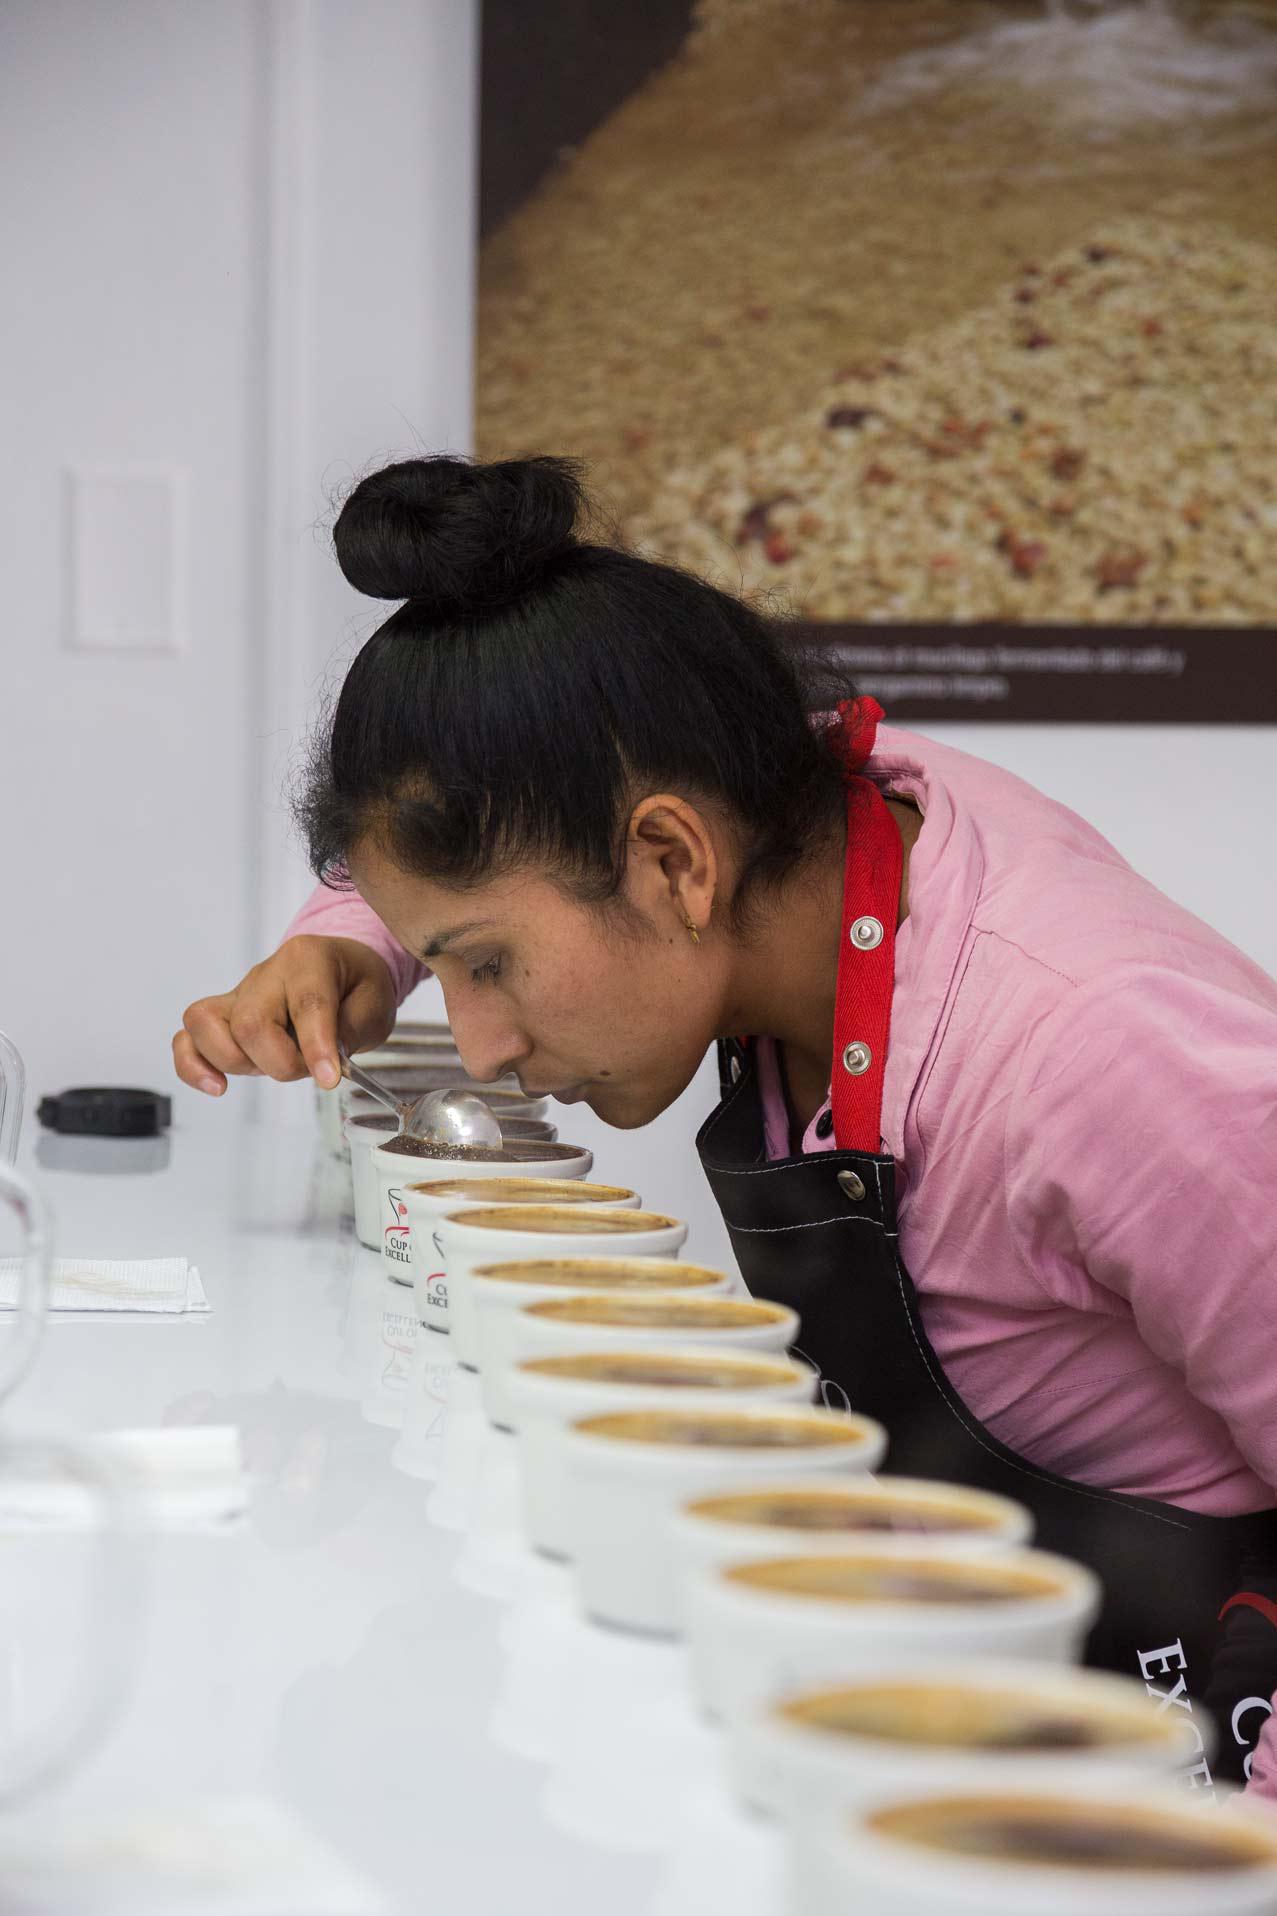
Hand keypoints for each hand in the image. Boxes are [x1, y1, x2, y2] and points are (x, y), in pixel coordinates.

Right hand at [173, 936, 395, 1095]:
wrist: (342, 971)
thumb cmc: (356, 985)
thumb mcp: (373, 1004)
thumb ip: (351, 1030)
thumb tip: (325, 1062)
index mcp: (309, 958)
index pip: (306, 1003)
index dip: (316, 1046)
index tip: (329, 1078)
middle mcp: (266, 972)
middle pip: (250, 1021)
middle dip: (279, 1062)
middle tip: (309, 1069)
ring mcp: (238, 993)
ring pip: (205, 1024)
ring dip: (236, 1062)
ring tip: (268, 1068)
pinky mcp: (221, 1016)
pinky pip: (187, 1037)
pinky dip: (193, 1065)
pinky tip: (216, 1085)